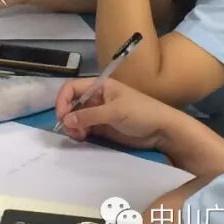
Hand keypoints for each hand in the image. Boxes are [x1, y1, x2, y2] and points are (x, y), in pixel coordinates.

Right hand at [55, 77, 182, 148]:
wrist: (162, 130)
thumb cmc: (141, 113)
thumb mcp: (115, 111)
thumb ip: (90, 115)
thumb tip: (66, 119)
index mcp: (100, 86)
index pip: (72, 87)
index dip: (63, 100)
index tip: (61, 116)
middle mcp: (97, 98)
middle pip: (72, 103)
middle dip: (67, 115)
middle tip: (71, 130)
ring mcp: (99, 113)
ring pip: (76, 117)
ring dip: (72, 126)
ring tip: (78, 136)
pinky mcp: (103, 127)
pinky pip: (84, 128)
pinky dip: (79, 132)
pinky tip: (82, 138)